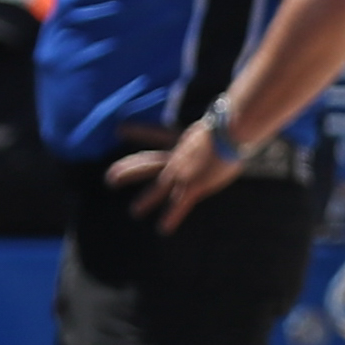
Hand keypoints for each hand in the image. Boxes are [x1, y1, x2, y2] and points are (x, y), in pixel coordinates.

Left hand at [108, 118, 241, 232]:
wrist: (231, 132)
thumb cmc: (234, 123)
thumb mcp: (223, 120)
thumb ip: (221, 121)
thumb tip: (233, 114)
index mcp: (183, 141)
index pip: (155, 135)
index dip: (138, 131)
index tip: (119, 130)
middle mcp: (177, 158)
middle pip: (147, 164)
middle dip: (128, 171)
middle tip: (109, 178)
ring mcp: (183, 173)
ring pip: (158, 189)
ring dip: (146, 201)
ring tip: (134, 212)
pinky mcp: (193, 187)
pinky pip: (178, 207)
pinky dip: (170, 218)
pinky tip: (162, 229)